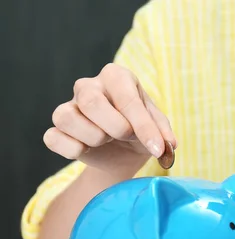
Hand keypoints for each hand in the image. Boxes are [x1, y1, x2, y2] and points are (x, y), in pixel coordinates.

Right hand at [44, 63, 175, 175]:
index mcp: (116, 77)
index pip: (126, 98)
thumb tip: (168, 145)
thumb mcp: (158, 129)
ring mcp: (68, 106)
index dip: (144, 126)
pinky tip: (87, 150)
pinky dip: (72, 149)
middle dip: (116, 127)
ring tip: (107, 140)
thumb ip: (163, 134)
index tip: (158, 148)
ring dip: (94, 138)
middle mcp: (88, 86)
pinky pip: (53, 137)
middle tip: (127, 136)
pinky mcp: (57, 128)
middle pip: (91, 102)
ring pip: (66, 117)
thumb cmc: (141, 131)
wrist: (124, 153)